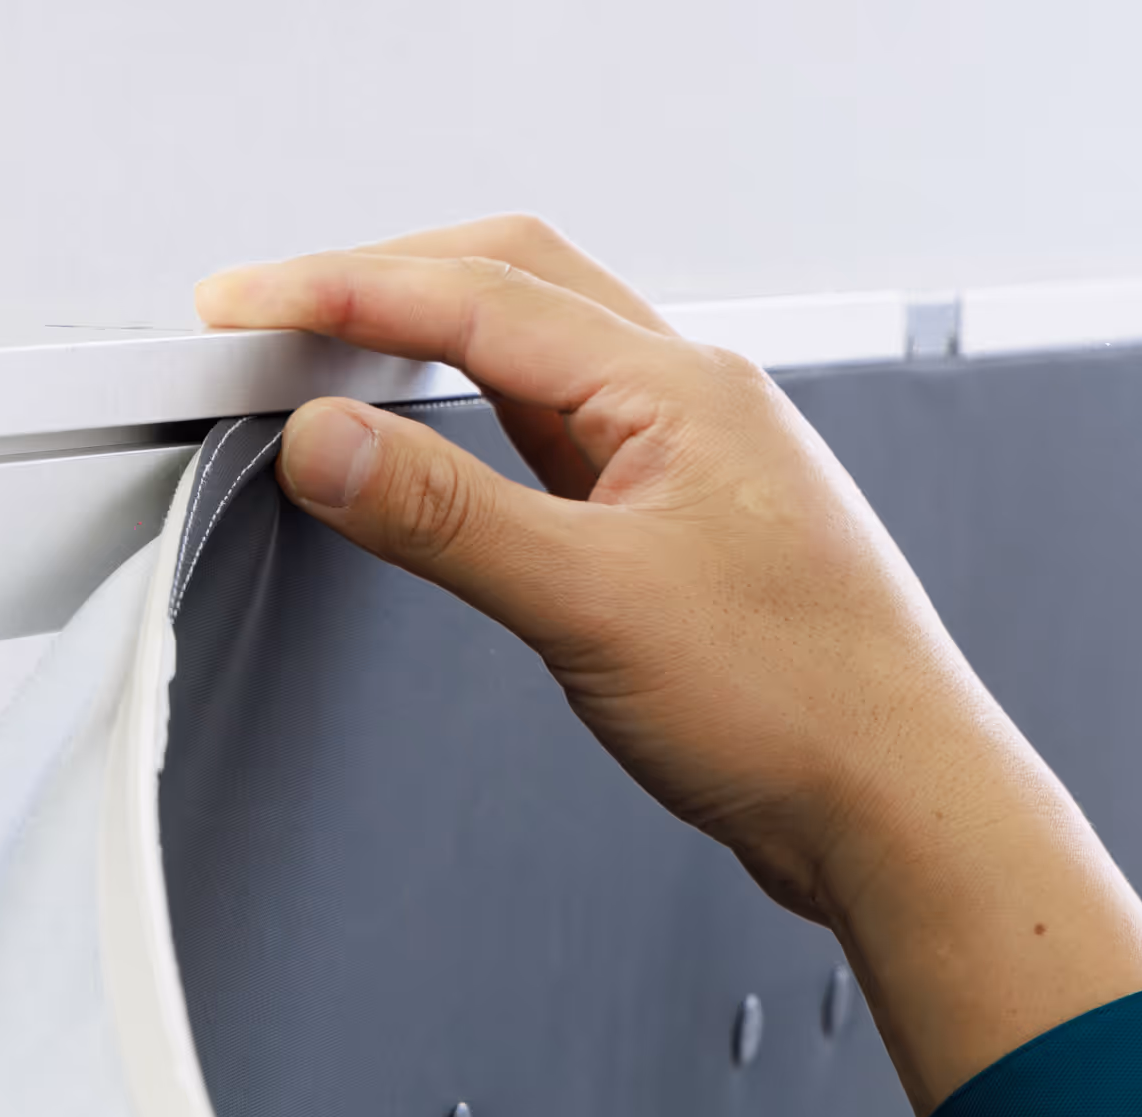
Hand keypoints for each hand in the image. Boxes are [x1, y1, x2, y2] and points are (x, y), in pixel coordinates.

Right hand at [197, 218, 1141, 1111]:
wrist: (896, 808)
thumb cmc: (803, 706)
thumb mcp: (593, 605)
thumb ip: (447, 517)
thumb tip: (329, 445)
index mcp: (679, 388)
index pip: (477, 297)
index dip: (343, 291)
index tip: (245, 305)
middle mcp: (689, 402)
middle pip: (509, 284)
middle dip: (380, 283)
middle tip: (272, 316)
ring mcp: (686, 460)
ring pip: (533, 353)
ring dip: (427, 341)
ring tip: (329, 360)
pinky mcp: (675, 527)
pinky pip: (551, 431)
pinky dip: (470, 417)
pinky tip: (435, 448)